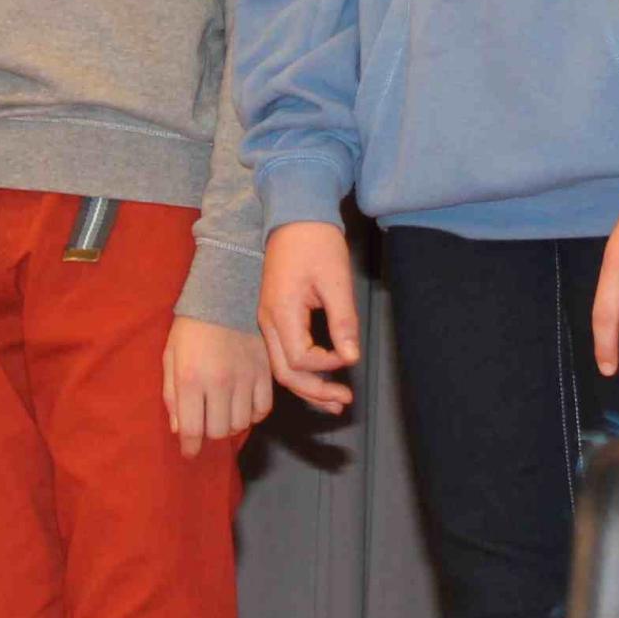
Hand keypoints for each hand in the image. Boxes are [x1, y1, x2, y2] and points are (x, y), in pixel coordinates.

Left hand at [163, 317, 272, 456]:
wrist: (224, 297)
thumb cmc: (190, 329)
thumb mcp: (170, 358)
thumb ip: (172, 396)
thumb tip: (180, 430)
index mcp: (190, 379)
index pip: (192, 429)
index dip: (190, 447)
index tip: (189, 452)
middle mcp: (219, 383)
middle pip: (219, 431)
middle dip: (209, 433)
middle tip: (205, 423)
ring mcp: (245, 378)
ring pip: (241, 424)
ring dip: (231, 424)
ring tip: (224, 413)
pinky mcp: (264, 373)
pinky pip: (262, 410)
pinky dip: (253, 414)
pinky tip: (243, 405)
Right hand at [256, 222, 360, 414]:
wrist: (294, 216)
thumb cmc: (316, 243)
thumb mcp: (336, 280)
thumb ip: (343, 321)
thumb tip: (350, 357)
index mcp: (281, 312)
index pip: (300, 359)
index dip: (327, 365)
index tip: (349, 355)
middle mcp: (267, 321)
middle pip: (285, 373)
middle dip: (314, 392)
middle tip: (343, 401)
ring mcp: (267, 319)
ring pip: (282, 367)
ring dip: (308, 386)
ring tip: (334, 402)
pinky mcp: (273, 316)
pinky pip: (283, 353)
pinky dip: (302, 370)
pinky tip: (320, 377)